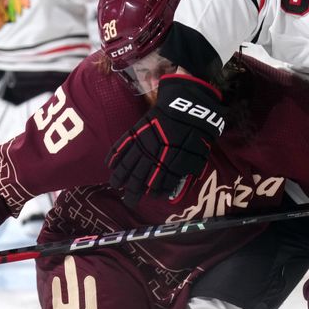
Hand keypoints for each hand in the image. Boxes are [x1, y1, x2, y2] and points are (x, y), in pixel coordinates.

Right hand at [107, 75, 225, 205]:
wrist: (187, 107)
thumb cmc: (197, 131)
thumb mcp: (199, 155)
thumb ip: (188, 171)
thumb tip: (181, 184)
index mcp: (171, 165)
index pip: (159, 185)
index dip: (156, 192)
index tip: (153, 196)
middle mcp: (154, 157)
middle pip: (140, 179)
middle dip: (134, 193)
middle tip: (129, 202)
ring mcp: (143, 144)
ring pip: (128, 165)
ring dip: (120, 177)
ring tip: (115, 185)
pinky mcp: (137, 131)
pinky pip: (122, 145)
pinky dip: (115, 155)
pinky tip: (110, 164)